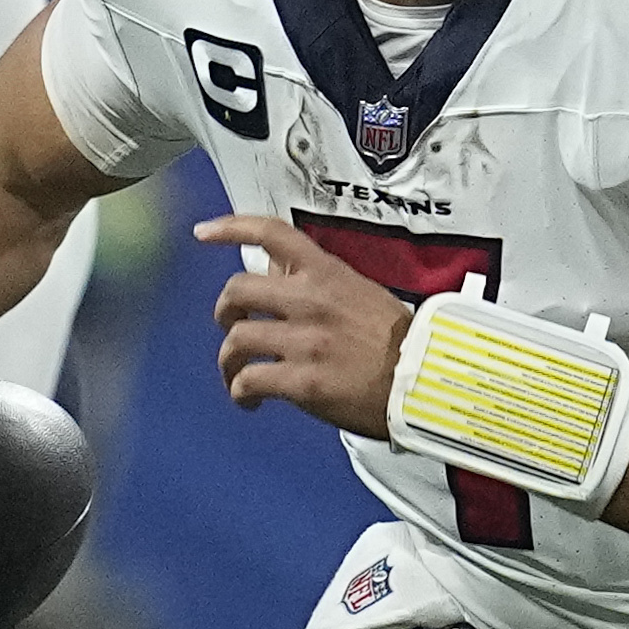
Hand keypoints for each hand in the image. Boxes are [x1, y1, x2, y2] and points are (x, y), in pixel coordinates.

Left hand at [201, 214, 406, 438]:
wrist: (424, 381)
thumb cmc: (396, 341)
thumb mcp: (360, 292)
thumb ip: (317, 281)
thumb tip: (277, 269)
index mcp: (327, 273)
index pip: (272, 233)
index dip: (231, 227)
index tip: (204, 233)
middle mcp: (310, 301)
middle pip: (236, 290)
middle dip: (224, 310)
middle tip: (231, 326)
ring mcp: (304, 342)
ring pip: (236, 340)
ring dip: (228, 361)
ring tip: (237, 374)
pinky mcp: (302, 382)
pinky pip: (250, 381)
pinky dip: (240, 392)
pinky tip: (250, 400)